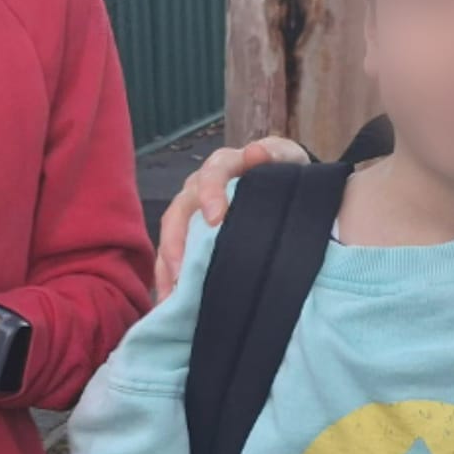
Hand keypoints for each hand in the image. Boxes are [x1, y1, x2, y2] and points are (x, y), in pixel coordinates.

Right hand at [155, 136, 307, 298]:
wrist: (285, 181)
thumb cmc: (283, 171)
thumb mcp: (286, 157)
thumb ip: (274, 154)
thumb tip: (254, 153)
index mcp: (225, 165)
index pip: (213, 173)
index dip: (210, 192)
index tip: (215, 218)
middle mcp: (201, 186)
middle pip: (181, 208)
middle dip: (177, 240)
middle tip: (181, 269)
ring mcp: (193, 210)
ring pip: (171, 234)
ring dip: (168, 263)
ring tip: (171, 294)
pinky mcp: (191, 233)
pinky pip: (173, 253)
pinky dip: (169, 276)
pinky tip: (171, 300)